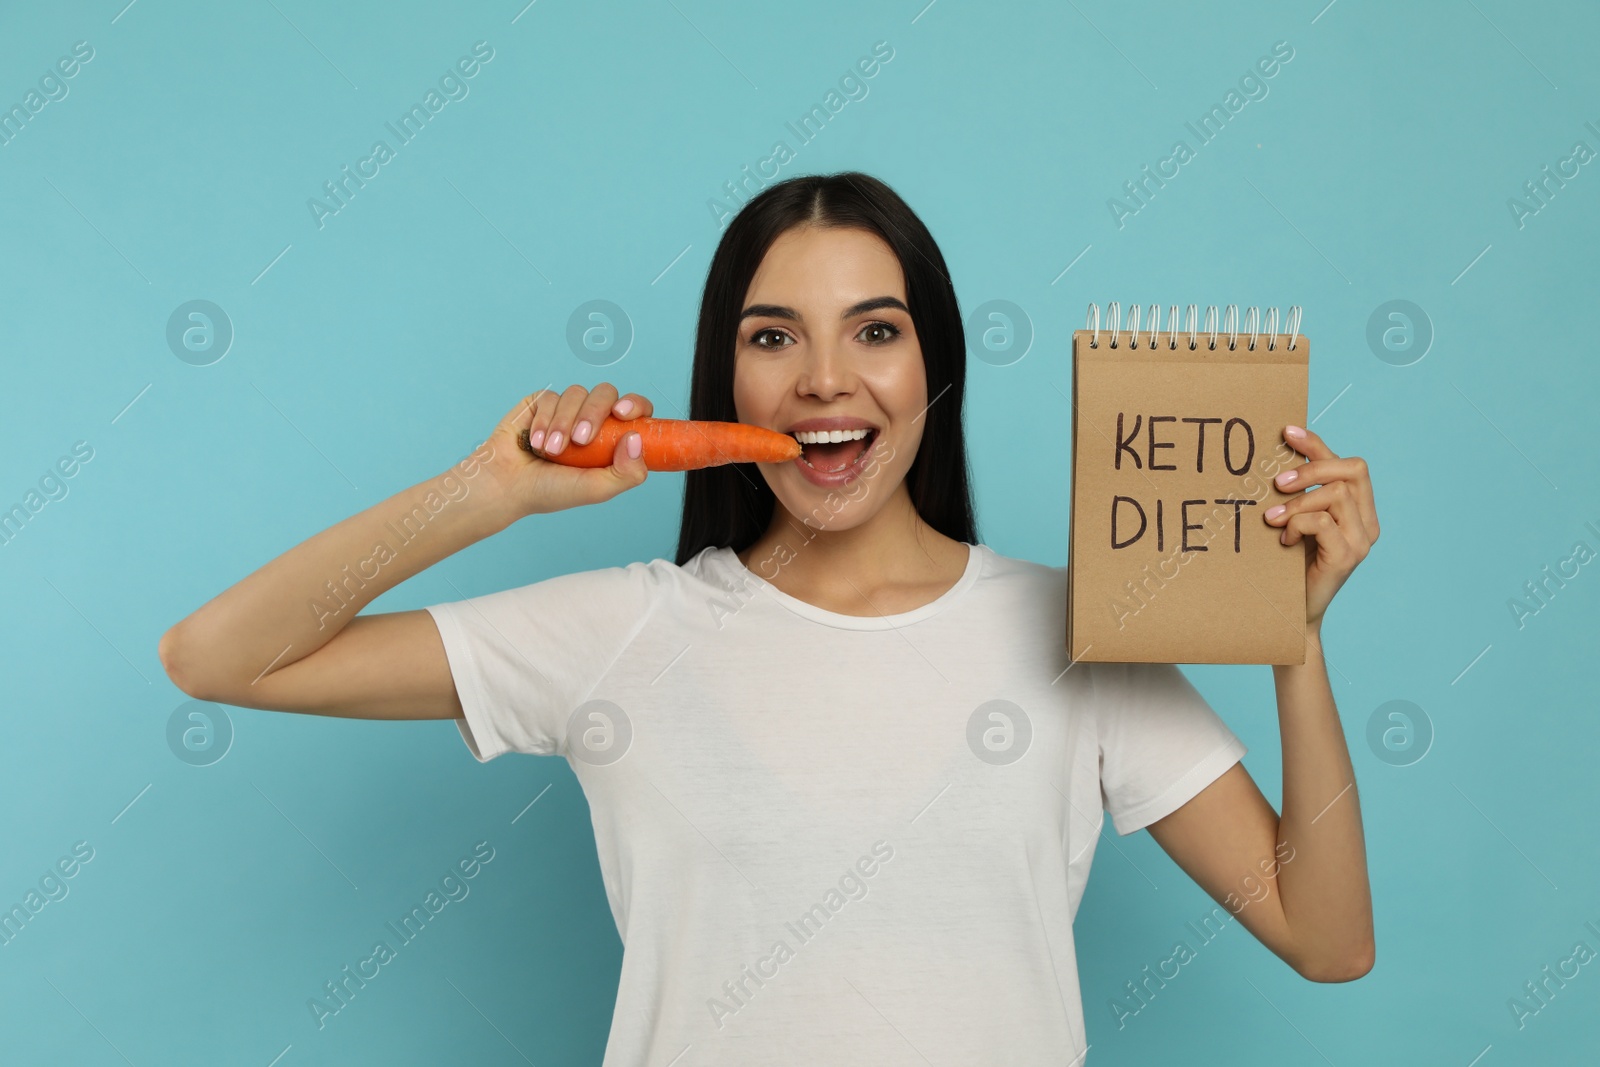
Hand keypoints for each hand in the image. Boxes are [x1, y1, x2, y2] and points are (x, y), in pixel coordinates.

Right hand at [482, 383, 654, 518]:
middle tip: (580, 440)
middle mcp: (592, 420)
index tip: (623, 414)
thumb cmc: (551, 491)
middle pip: (607, 393)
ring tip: (551, 451)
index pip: (636, 410)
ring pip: (577, 393)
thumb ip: (626, 473)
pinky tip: (535, 443)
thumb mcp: (596, 489)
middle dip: (593, 414)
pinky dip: (544, 422)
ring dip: (564, 423)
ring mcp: (567, 409)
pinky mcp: (542, 403)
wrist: (507, 485)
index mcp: (612, 438)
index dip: (635, 405)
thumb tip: (636, 439)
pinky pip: (551, 397)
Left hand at [1261, 425, 1378, 632]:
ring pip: (1337, 495)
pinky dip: (1298, 525)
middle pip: (1353, 470)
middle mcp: (1367, 522)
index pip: (1348, 464)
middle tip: (1277, 483)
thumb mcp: (1296, 521)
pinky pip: (1323, 523)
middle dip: (1312, 469)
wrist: (1294, 611)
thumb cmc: (1289, 563)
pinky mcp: (1348, 556)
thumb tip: (1276, 456)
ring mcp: (1362, 539)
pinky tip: (1285, 540)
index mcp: (1359, 509)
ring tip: (1272, 520)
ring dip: (1297, 503)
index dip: (1318, 444)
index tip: (1286, 432)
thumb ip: (1299, 495)